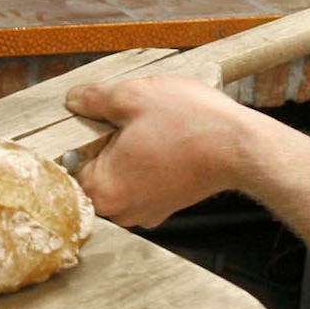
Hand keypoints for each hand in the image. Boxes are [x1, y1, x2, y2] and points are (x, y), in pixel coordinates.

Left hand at [63, 75, 261, 228]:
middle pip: (93, 176)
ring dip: (125, 156)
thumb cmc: (189, 123)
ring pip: (118, 180)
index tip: (92, 123)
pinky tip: (162, 143)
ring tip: (146, 130)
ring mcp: (146, 212)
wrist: (241, 147)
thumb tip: (74, 100)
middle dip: (102, 147)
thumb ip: (94, 99)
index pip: (68, 169)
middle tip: (122, 121)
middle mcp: (121, 211)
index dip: (77, 141)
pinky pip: (141, 185)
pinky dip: (145, 166)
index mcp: (103, 189)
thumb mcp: (133, 96)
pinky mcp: (167, 208)